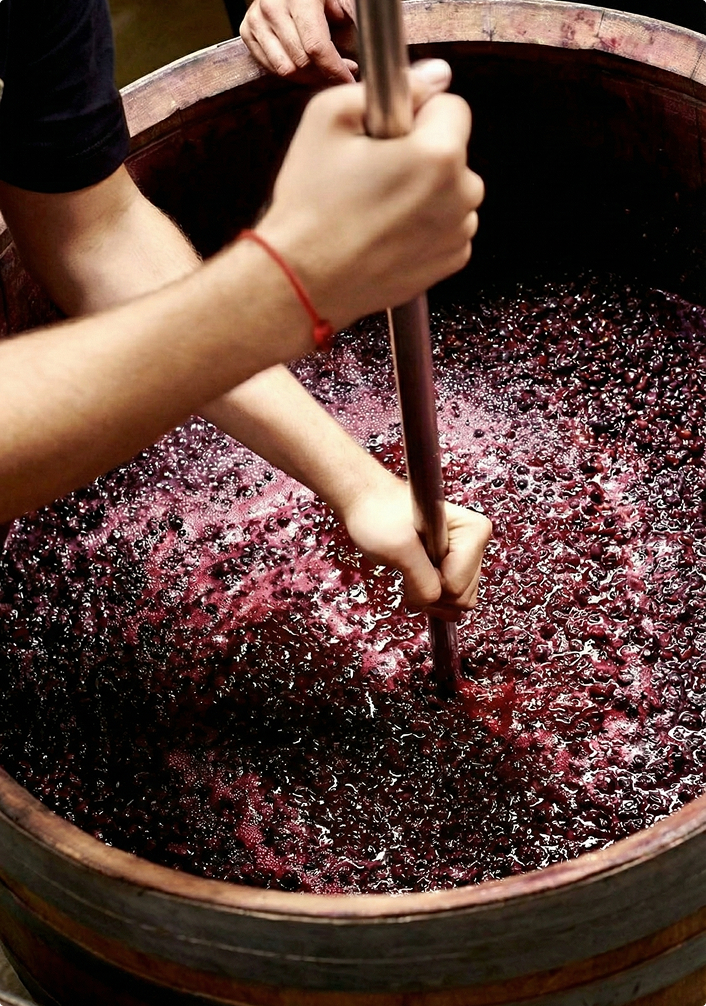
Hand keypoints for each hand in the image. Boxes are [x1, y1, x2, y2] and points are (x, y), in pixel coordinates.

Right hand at [241, 0, 356, 81]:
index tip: (348, 80)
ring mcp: (257, 19)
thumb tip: (369, 50)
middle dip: (325, 74)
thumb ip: (353, 18)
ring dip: (308, 77)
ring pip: (285, 70)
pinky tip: (305, 63)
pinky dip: (290, 71)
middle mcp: (273, 6)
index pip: (316, 47)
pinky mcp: (248, 29)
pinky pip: (270, 67)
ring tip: (325, 68)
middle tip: (343, 70)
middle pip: (301, 63)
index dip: (334, 70)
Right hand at [256, 59, 484, 330]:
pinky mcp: (450, 262)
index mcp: (439, 154)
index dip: (417, 113)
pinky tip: (386, 233)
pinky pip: (447, 227)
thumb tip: (432, 78)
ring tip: (375, 208)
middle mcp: (462, 196)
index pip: (452, 106)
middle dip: (422, 154)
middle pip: (453, 152)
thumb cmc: (310, 203)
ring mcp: (459, 234)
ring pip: (452, 192)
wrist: (302, 281)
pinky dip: (425, 226)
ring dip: (425, 192)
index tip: (387, 133)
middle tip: (372, 174)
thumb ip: (386, 86)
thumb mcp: (328, 116)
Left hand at [341, 477, 491, 620]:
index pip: (458, 586)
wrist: (369, 504)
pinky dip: (431, 593)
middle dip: (433, 590)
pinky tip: (417, 574)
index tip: (413, 558)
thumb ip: (422, 580)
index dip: (430, 580)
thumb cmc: (379, 515)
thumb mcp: (398, 548)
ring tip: (412, 568)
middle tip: (410, 564)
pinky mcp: (456, 565)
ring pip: (459, 600)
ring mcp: (467, 556)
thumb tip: (434, 600)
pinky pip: (452, 598)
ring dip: (431, 593)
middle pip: (463, 596)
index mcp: (473, 531)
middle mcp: (476, 543)